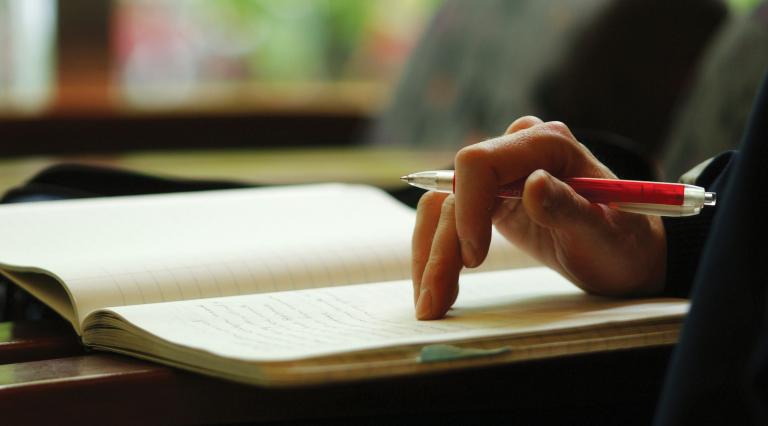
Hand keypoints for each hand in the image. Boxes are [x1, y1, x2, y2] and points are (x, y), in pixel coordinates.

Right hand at [412, 116, 666, 319]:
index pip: (480, 162)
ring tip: (432, 303)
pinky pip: (447, 219)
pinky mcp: (489, 199)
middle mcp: (516, 150)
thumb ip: (569, 208)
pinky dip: (436, 253)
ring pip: (442, 209)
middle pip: (454, 191)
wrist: (625, 255)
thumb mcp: (605, 233)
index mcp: (546, 145)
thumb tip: (532, 184)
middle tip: (435, 300)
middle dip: (441, 247)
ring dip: (431, 256)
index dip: (467, 209)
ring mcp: (500, 175)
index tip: (473, 259)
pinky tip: (436, 286)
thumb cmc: (623, 243)